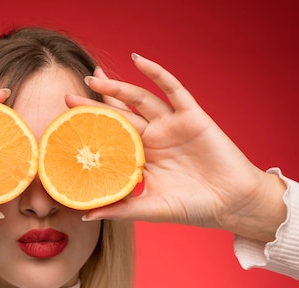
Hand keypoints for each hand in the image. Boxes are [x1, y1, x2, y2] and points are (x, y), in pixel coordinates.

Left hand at [68, 54, 285, 241]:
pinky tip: (138, 60)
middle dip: (94, 106)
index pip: (111, 138)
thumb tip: (84, 216)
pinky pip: (172, 89)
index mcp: (142, 157)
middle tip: (69, 98)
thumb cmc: (194, 207)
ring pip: (140, 100)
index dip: (91, 130)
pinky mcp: (192, 115)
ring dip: (117, 88)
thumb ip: (119, 209)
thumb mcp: (150, 209)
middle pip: (119, 116)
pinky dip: (156, 73)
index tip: (65, 125)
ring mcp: (172, 124)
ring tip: (94, 79)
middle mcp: (154, 137)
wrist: (233, 203)